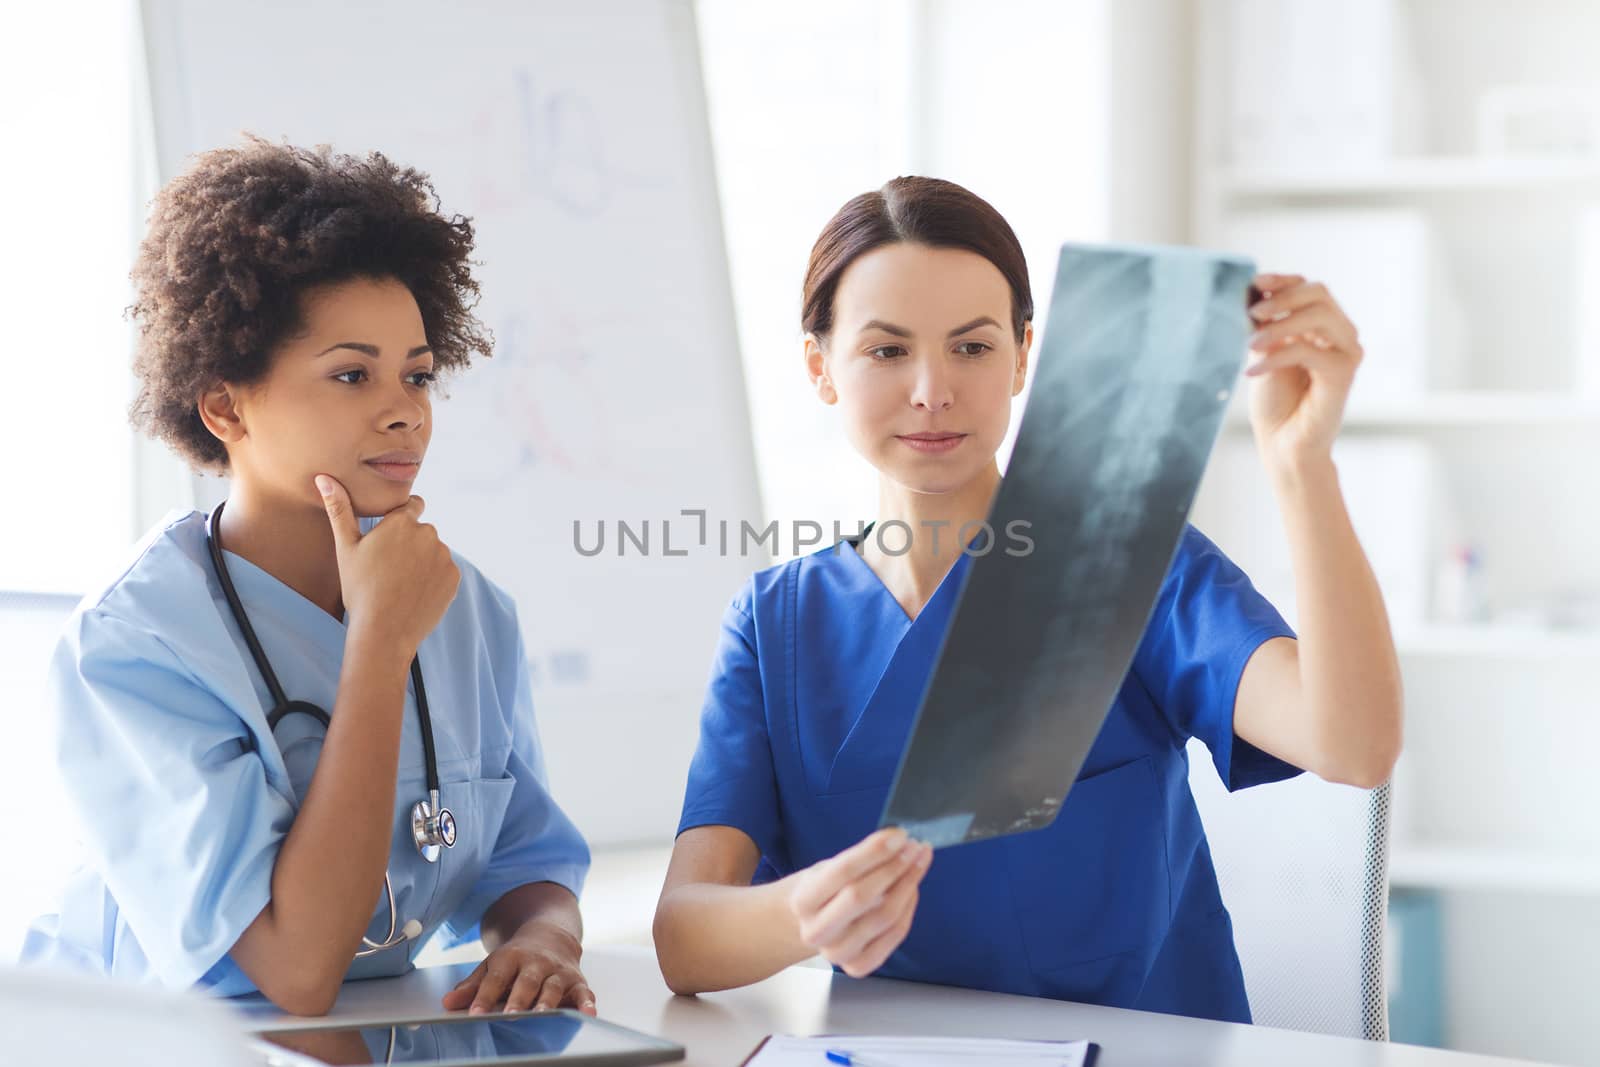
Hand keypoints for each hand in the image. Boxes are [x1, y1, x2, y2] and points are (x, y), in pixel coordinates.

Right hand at [316, 475, 459, 655]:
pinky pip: (444, 572)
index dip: (402, 519)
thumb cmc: (359, 589)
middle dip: (411, 544)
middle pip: (422, 532)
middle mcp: (428, 533)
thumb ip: (339, 510)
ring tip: (401, 584)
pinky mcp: (454, 577)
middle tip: (390, 568)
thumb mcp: (346, 548)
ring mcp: (444, 556)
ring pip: (434, 552)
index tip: (391, 537)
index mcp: (402, 522)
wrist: (384, 632)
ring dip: (423, 562)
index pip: (413, 505)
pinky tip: (415, 594)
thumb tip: (324, 477)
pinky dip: (433, 580)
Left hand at [442, 921, 596, 1015]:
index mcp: (511, 957)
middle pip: (527, 981)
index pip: (496, 978)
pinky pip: (583, 992)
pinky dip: (587, 1003)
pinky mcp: (576, 980)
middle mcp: (536, 962)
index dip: (485, 996)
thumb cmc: (517, 957)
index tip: (475, 1013)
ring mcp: (557, 971)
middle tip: (511, 1015)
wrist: (550, 935)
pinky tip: (588, 1014)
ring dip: (548, 1001)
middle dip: (519, 999)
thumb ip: (471, 986)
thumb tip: (447, 1004)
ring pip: (553, 986)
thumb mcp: (492, 965)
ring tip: (542, 1015)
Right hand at [786, 827, 932, 978]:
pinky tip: (912, 888)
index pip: (843, 871)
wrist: (813, 926)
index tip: (900, 835)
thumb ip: (859, 858)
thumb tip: (898, 841)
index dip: (874, 851)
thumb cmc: (824, 891)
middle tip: (914, 847)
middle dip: (894, 867)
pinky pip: (894, 934)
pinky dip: (909, 908)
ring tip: (918, 863)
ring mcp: (837, 953)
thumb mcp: (828, 869)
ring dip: (908, 884)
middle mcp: (816, 931)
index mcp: (803, 901)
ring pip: (884, 917)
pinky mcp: (858, 966)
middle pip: (862, 896)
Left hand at [1244, 274, 1363, 469]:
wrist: (1282, 442)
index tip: (1255, 283)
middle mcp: (1339, 334)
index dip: (1283, 281)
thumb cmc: (1273, 400)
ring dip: (1280, 325)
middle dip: (1283, 297)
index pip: (1308, 288)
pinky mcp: (1344, 373)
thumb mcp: (1262, 352)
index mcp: (1320, 325)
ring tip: (1250, 344)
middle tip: (1253, 313)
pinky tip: (1252, 372)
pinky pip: (1309, 350)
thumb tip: (1252, 291)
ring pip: (1319, 316)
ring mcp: (1346, 351)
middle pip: (1319, 293)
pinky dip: (1277, 356)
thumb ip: (1263, 324)